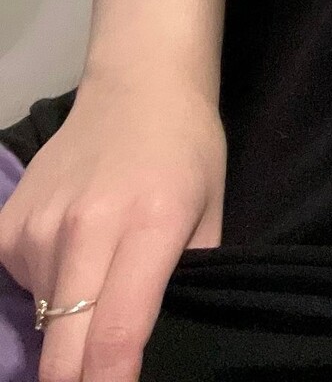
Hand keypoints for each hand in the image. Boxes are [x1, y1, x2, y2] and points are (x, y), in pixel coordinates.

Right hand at [0, 71, 225, 381]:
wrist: (139, 83)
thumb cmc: (188, 151)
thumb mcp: (210, 213)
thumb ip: (188, 281)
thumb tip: (162, 349)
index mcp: (149, 225)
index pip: (118, 334)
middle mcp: (85, 228)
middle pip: (63, 350)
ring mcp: (38, 227)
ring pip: (42, 325)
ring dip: (66, 332)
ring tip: (98, 286)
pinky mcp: (6, 226)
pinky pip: (19, 290)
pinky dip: (43, 295)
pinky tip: (71, 261)